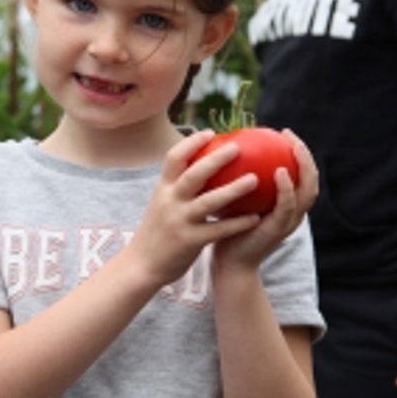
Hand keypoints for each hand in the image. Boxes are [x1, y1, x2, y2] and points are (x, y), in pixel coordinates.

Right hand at [128, 129, 261, 287]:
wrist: (141, 265)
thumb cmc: (157, 231)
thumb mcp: (161, 203)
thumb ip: (177, 187)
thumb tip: (200, 167)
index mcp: (163, 189)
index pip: (173, 158)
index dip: (192, 143)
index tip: (210, 133)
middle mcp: (170, 201)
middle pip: (194, 174)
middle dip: (216, 158)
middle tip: (236, 147)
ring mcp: (179, 221)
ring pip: (209, 201)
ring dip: (234, 189)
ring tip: (254, 179)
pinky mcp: (190, 241)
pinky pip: (218, 230)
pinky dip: (237, 223)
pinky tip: (255, 218)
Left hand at [213, 128, 318, 270]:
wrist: (228, 262)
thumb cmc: (229, 227)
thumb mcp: (235, 198)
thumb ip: (238, 178)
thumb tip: (225, 146)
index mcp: (286, 204)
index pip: (300, 174)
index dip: (298, 152)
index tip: (283, 132)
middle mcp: (293, 212)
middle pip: (311, 179)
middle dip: (305, 155)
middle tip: (290, 135)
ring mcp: (288, 222)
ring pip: (307, 192)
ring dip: (304, 168)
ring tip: (294, 148)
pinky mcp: (279, 231)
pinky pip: (287, 207)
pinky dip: (287, 189)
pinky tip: (280, 172)